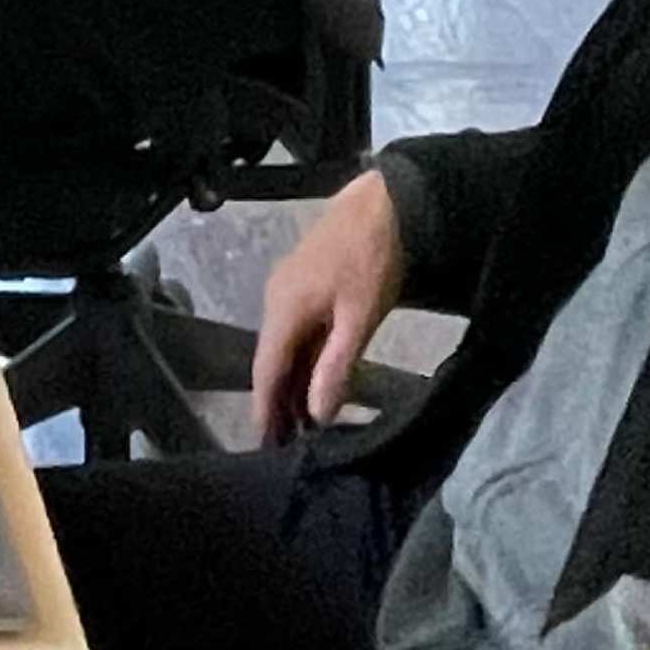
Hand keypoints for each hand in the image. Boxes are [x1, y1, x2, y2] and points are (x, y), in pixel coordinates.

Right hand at [250, 165, 403, 442]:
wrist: (385, 203)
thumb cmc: (371, 259)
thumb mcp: (359, 317)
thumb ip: (336, 365)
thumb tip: (316, 414)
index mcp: (283, 309)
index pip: (266, 370)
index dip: (265, 409)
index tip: (264, 446)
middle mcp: (275, 299)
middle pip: (271, 360)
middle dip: (276, 401)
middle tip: (286, 445)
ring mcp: (289, 289)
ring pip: (284, 347)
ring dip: (290, 382)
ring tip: (299, 424)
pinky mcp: (306, 285)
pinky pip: (296, 333)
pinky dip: (301, 360)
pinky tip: (312, 380)